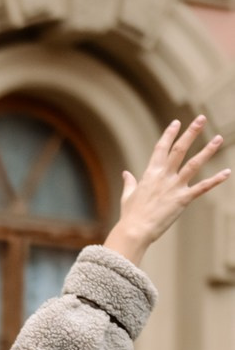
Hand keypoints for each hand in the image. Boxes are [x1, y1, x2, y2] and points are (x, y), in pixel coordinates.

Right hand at [106, 116, 228, 266]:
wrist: (134, 231)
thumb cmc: (130, 215)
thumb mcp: (128, 196)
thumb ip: (129, 182)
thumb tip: (125, 173)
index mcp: (150, 174)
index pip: (161, 148)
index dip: (169, 134)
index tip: (176, 123)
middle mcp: (164, 176)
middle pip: (179, 149)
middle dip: (191, 133)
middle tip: (200, 119)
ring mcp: (174, 187)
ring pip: (194, 164)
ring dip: (207, 150)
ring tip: (218, 138)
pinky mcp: (182, 199)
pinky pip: (202, 188)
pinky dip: (215, 180)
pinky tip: (227, 173)